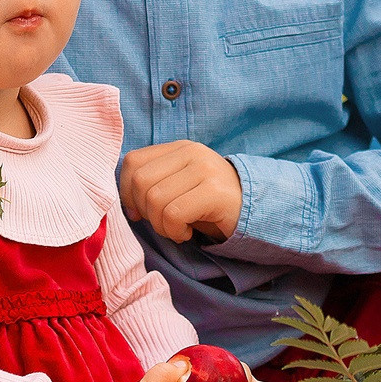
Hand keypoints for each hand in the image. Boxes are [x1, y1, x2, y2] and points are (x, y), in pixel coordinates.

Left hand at [120, 141, 242, 243]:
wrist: (255, 209)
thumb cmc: (209, 204)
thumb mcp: (180, 185)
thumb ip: (154, 184)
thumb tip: (127, 205)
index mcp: (178, 148)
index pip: (133, 161)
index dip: (125, 191)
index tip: (137, 212)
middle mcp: (191, 153)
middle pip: (141, 182)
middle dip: (144, 211)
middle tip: (162, 223)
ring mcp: (204, 169)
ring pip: (155, 199)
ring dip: (160, 225)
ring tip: (177, 229)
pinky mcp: (214, 191)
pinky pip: (173, 214)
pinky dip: (174, 231)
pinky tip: (186, 233)